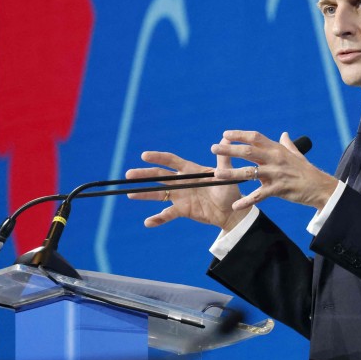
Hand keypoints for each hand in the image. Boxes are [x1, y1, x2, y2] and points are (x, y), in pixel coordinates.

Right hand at [125, 142, 247, 229]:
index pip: (171, 161)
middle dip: (144, 175)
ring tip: (130, 194)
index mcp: (191, 170)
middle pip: (160, 176)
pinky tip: (148, 222)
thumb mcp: (226, 174)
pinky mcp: (182, 210)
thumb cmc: (229, 189)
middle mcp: (182, 182)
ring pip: (159, 194)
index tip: (144, 156)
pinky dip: (158, 218)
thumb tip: (225, 137)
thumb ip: (223, 159)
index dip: (158, 157)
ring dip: (145, 194)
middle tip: (129, 174)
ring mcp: (180, 196)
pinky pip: (168, 214)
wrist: (231, 211)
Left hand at [211, 131, 337, 210]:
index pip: (255, 138)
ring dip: (232, 174)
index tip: (225, 134)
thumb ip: (287, 144)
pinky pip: (259, 195)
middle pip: (248, 152)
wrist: (320, 187)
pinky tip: (236, 205)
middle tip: (214, 149)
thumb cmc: (307, 170)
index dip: (240, 135)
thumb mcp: (297, 155)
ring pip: (250, 173)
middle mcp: (275, 159)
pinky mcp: (278, 189)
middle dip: (229, 150)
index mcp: (277, 149)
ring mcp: (276, 174)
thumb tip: (284, 134)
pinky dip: (247, 201)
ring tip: (216, 175)